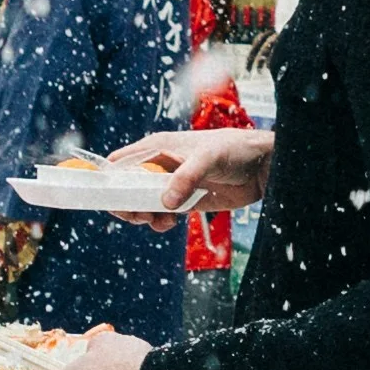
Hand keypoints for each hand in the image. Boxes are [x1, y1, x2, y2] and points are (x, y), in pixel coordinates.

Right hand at [112, 128, 273, 215]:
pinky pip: (162, 214)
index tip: (107, 198)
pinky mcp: (184, 200)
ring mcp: (171, 184)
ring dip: (143, 215)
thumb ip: (186, 177)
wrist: (261, 168)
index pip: (121, 162)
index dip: (109, 179)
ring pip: (143, 204)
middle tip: (136, 216)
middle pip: (127, 187)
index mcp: (157, 147)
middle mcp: (160, 165)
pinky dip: (159, 222)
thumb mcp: (208, 158)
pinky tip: (168, 222)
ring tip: (155, 220)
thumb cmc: (234, 150)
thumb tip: (165, 202)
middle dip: (126, 204)